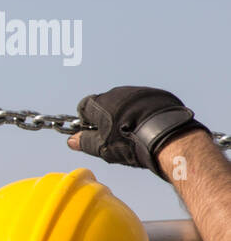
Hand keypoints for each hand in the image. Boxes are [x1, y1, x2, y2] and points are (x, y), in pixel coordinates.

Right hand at [70, 86, 206, 178]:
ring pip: (126, 103)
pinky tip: (149, 128)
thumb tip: (72, 140)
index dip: (85, 121)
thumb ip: (84, 141)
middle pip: (106, 104)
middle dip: (107, 118)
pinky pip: (145, 104)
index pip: (84, 107)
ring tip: (135, 134)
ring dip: (126, 115)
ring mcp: (141, 92)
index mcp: (102, 103)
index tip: (92, 134)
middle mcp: (120, 92)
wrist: (169, 136)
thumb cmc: (130, 142)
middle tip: (114, 137)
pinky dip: (143, 114)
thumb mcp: (103, 147)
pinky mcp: (159, 96)